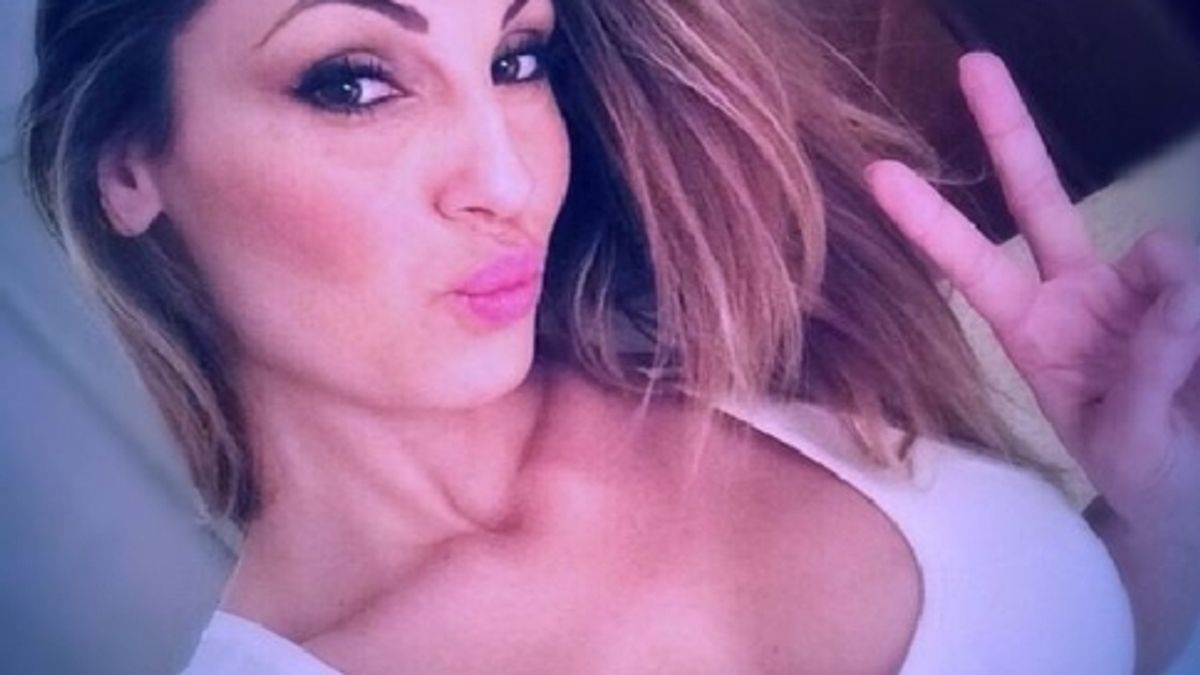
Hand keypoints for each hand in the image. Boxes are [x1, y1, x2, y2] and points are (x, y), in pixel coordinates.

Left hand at [864, 52, 1199, 539]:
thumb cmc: (1145, 474)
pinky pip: (1193, 274)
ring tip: (1184, 385)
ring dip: (1178, 316)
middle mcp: (1075, 290)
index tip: (878, 174)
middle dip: (1008, 130)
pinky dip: (1198, 315)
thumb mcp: (1129, 439)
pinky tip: (1195, 361)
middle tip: (973, 65)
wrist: (1197, 483)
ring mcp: (1135, 282)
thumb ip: (1144, 366)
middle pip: (1037, 197)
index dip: (930, 222)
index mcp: (1030, 329)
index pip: (972, 265)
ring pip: (1158, 255)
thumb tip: (1170, 275)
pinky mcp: (1184, 284)